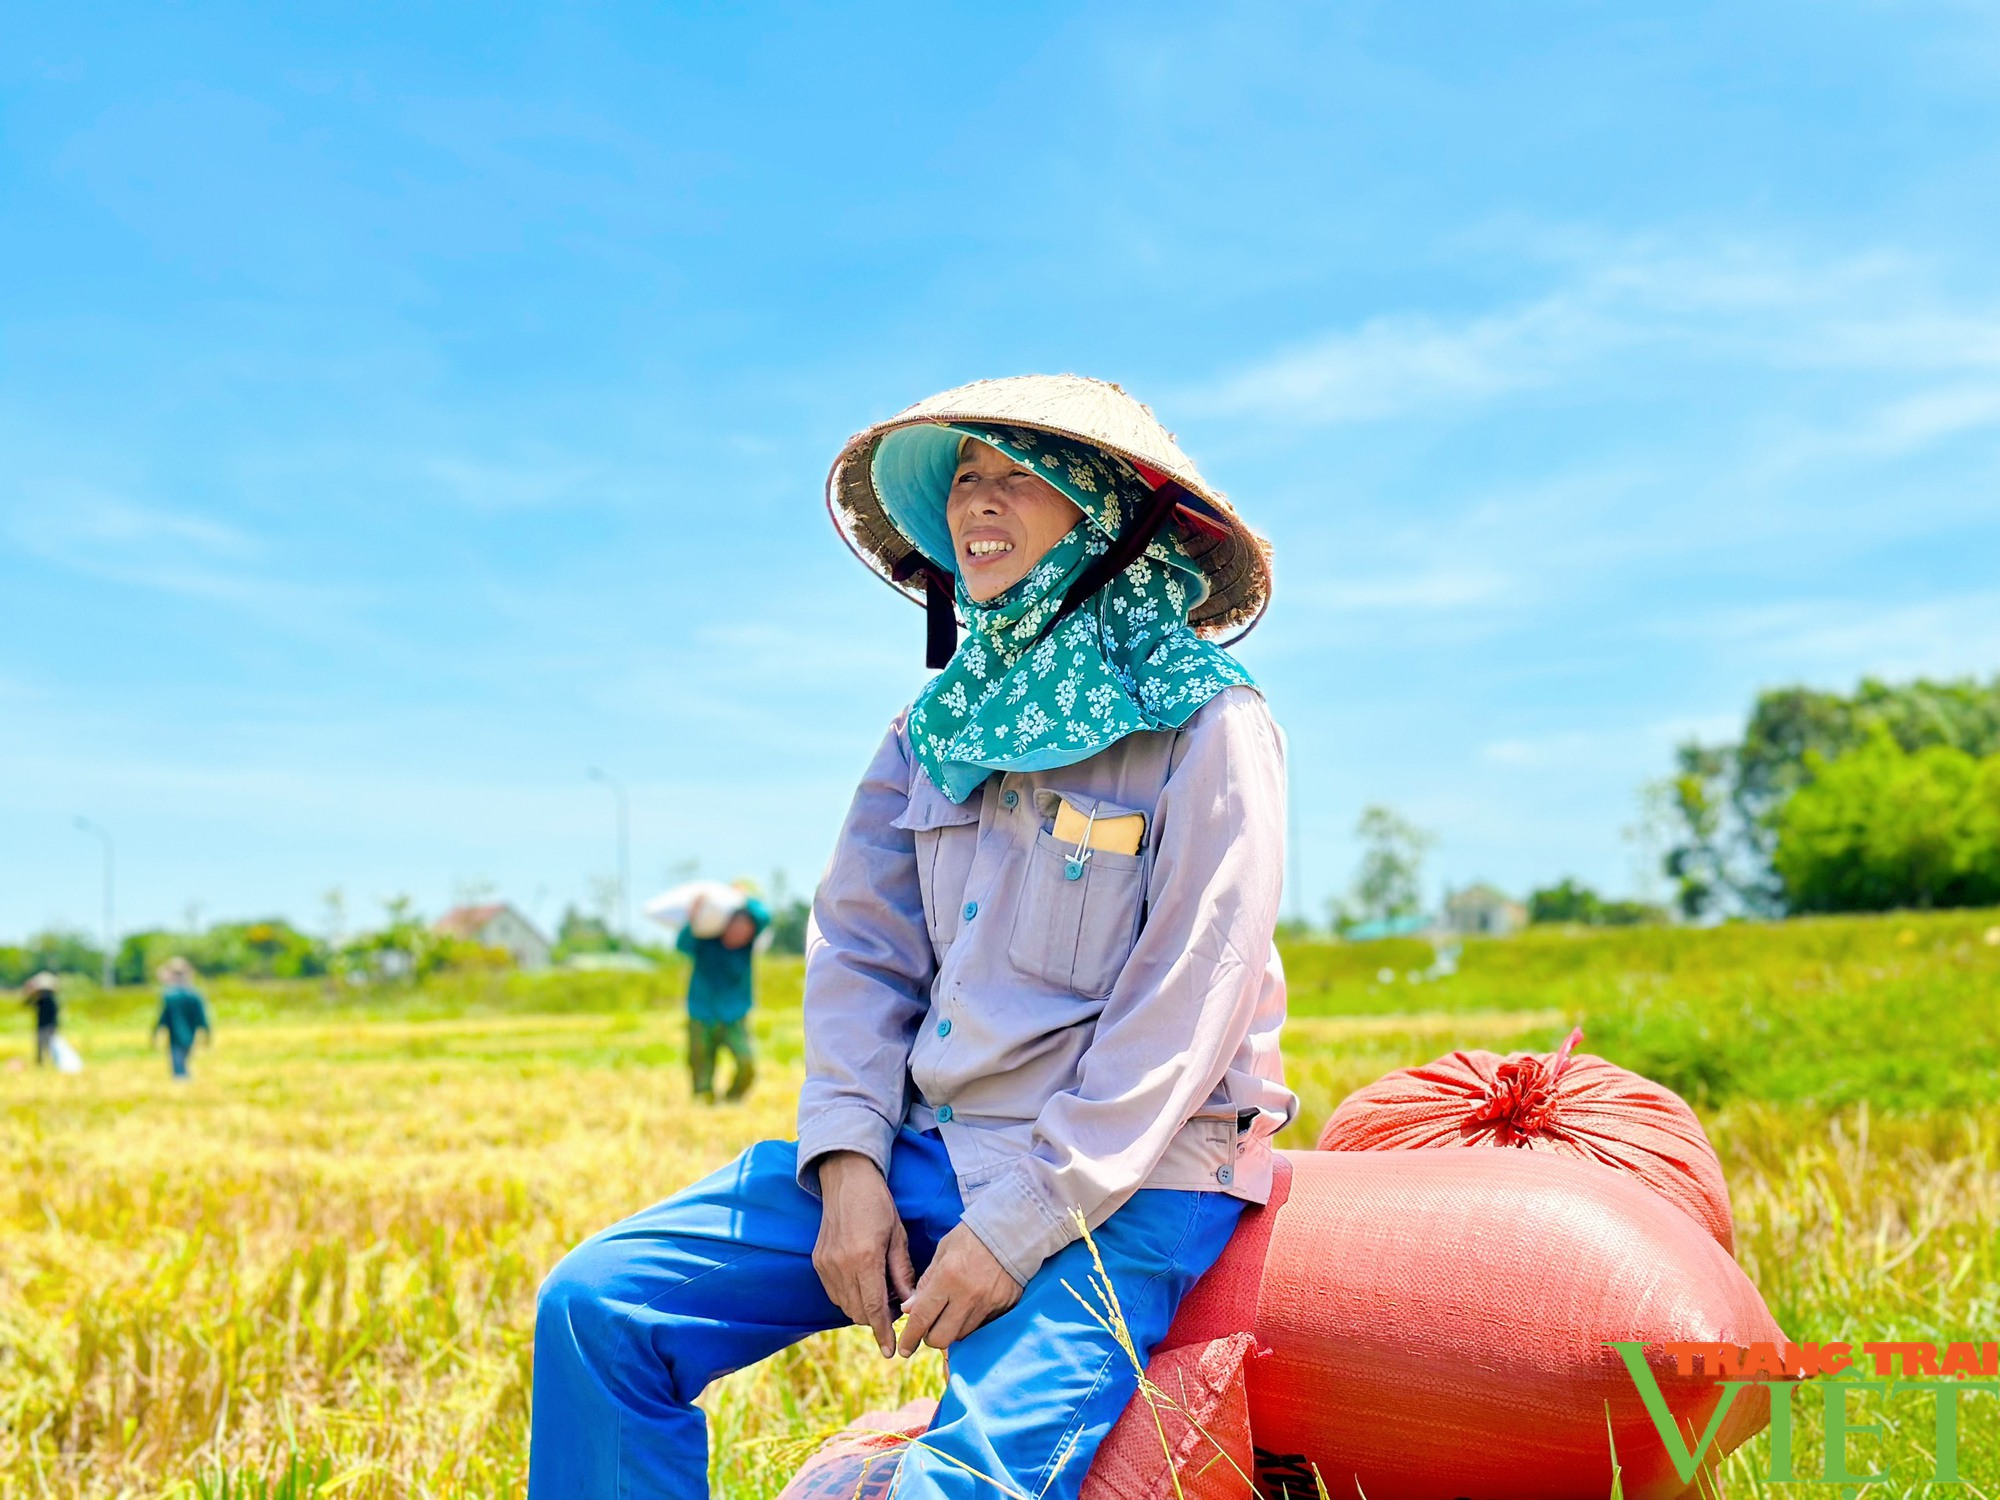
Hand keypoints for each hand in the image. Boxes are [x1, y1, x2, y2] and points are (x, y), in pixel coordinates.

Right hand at [812, 1152, 916, 1357]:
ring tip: (881, 1290)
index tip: (891, 1351)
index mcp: (865, 1258)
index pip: (874, 1308)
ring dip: (864, 1308)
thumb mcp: (898, 1236)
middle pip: (859, 1311)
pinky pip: (834, 1293)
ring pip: (845, 1306)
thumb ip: (902, 1273)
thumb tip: (910, 1304)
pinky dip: (850, 1297)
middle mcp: (841, 1265)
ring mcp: (826, 1265)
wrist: (846, 1181)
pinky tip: (864, 1283)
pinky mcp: (818, 1262)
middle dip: (878, 1318)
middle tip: (896, 1305)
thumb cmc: (878, 1204)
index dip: (883, 1333)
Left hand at [895, 1223, 1020, 1355]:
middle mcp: (968, 1296)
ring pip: (961, 1336)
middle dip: (930, 1337)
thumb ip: (925, 1283)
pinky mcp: (1003, 1308)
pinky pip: (981, 1328)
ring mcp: (988, 1305)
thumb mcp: (942, 1252)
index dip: (910, 1337)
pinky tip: (970, 1307)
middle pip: (942, 1338)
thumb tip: (909, 1310)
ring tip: (951, 1311)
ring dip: (951, 1330)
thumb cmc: (972, 1237)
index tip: (904, 1349)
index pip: (922, 1317)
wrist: (1012, 1231)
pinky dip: (970, 1323)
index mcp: (948, 1278)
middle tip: (929, 1326)